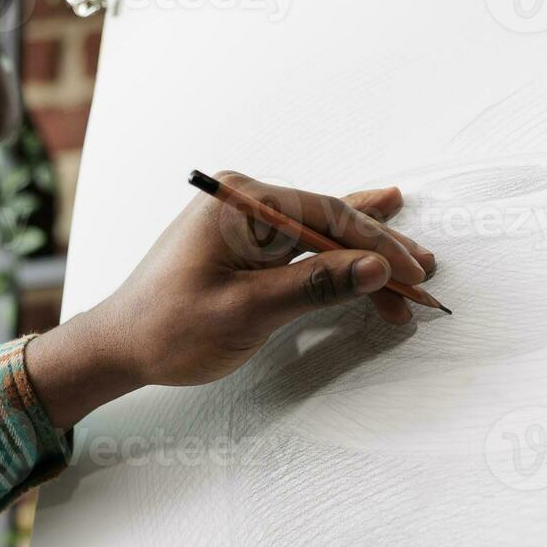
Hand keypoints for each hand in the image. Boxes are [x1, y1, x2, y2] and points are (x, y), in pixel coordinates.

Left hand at [25, 171, 436, 427]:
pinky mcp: (242, 241)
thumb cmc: (171, 329)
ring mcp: (243, 218)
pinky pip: (301, 243)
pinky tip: (370, 232)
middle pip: (330, 222)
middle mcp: (243, 199)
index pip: (329, 217)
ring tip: (411, 267)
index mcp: (241, 202)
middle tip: (426, 274)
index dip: (379, 247)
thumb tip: (377, 268)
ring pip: (321, 235)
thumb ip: (315, 285)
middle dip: (380, 251)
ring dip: (363, 258)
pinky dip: (335, 257)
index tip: (415, 275)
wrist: (120, 346)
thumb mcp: (248, 311)